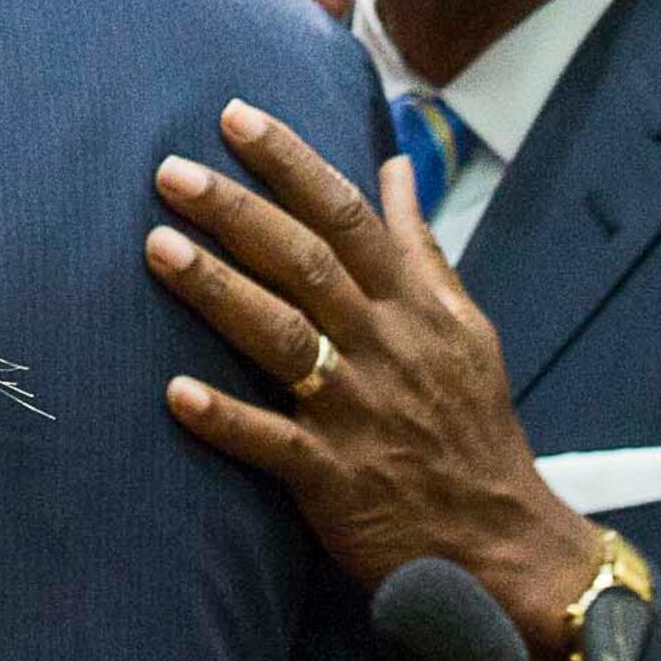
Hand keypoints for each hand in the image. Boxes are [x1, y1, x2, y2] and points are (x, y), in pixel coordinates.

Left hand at [144, 99, 600, 660]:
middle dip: (236, 212)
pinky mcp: (336, 479)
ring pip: (283, 338)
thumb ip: (419, 247)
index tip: (236, 117)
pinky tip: (176, 392)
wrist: (504, 542)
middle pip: (305, 264)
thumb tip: (395, 166)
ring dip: (218, 291)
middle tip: (169, 171)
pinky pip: (275, 444)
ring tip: (156, 248)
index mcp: (414, 308)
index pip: (348, 217)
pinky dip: (226, 419)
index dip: (292, 165)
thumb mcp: (465, 327)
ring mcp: (359, 413)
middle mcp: (386, 348)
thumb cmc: (471, 425)